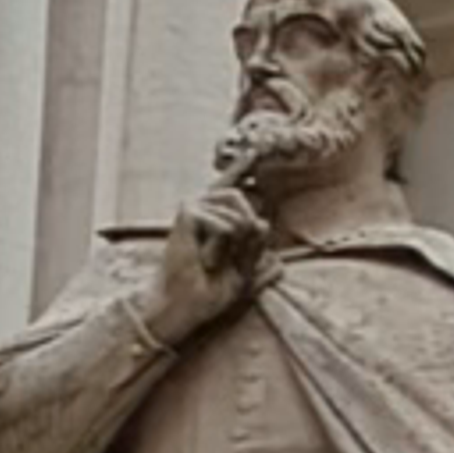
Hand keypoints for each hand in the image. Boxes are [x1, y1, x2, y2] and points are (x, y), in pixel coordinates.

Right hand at [151, 172, 266, 329]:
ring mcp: (194, 208)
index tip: (254, 146)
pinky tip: (204, 260)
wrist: (189, 306)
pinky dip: (222, 249)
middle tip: (230, 259)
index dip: (240, 166)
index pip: (229, 188)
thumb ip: (257, 251)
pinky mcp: (188, 213)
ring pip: (239, 216)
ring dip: (235, 247)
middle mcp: (203, 208)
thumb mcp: (245, 273)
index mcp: (215, 219)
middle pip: (243, 199)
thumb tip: (265, 225)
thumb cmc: (211, 293)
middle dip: (247, 234)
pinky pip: (226, 226)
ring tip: (212, 261)